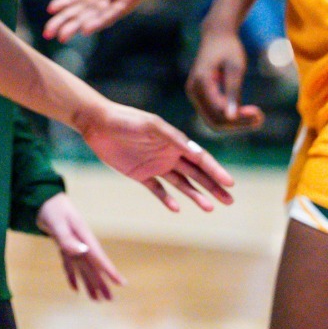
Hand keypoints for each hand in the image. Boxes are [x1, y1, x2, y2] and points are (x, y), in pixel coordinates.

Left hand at [36, 193, 123, 299]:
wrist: (42, 197)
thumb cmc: (51, 207)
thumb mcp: (57, 222)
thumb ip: (67, 238)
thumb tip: (83, 252)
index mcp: (83, 235)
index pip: (99, 257)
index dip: (110, 271)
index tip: (121, 283)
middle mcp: (81, 242)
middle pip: (93, 266)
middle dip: (102, 283)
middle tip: (111, 300)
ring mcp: (73, 243)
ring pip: (83, 268)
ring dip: (90, 283)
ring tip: (97, 300)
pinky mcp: (64, 244)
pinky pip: (70, 264)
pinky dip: (72, 276)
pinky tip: (75, 289)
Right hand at [43, 0, 165, 42]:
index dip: (64, 6)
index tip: (49, 12)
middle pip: (83, 11)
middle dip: (65, 22)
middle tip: (47, 34)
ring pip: (95, 15)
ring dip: (78, 25)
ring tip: (62, 36)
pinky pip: (114, 12)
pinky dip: (100, 21)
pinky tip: (87, 29)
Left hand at [78, 100, 234, 212]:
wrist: (98, 123)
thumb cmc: (126, 120)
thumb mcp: (151, 126)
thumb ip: (172, 138)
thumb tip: (196, 151)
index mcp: (175, 141)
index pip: (201, 158)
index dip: (216, 170)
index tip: (230, 183)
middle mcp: (169, 154)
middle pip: (196, 173)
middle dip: (213, 186)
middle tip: (229, 201)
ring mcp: (156, 165)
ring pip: (182, 184)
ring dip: (196, 195)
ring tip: (210, 208)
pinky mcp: (140, 174)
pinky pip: (158, 190)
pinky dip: (167, 199)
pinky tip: (177, 208)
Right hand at [186, 26, 263, 132]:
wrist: (217, 35)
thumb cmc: (229, 48)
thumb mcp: (235, 68)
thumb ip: (233, 92)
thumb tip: (231, 117)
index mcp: (201, 82)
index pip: (219, 112)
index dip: (239, 118)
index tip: (260, 114)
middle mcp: (193, 90)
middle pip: (214, 121)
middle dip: (237, 124)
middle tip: (260, 118)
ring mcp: (194, 94)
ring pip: (213, 120)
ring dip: (235, 123)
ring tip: (257, 116)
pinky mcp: (200, 95)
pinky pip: (213, 114)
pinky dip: (231, 116)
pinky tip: (247, 110)